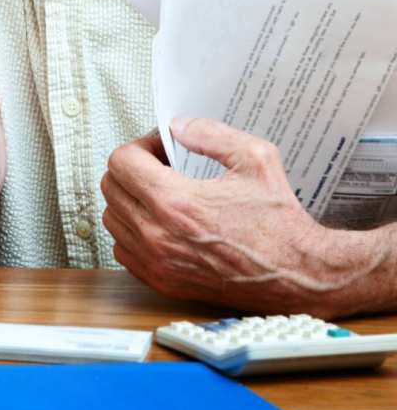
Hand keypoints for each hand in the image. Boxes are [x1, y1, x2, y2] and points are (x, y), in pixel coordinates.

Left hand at [100, 117, 367, 316]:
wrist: (299, 277)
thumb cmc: (281, 223)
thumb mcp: (256, 159)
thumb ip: (211, 134)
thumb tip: (177, 127)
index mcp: (177, 203)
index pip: (121, 162)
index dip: (139, 146)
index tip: (160, 148)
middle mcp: (158, 235)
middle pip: (110, 187)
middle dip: (131, 169)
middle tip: (160, 166)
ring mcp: (157, 263)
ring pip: (111, 218)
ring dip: (129, 199)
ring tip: (161, 193)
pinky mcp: (161, 282)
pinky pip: (122, 248)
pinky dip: (132, 231)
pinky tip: (161, 223)